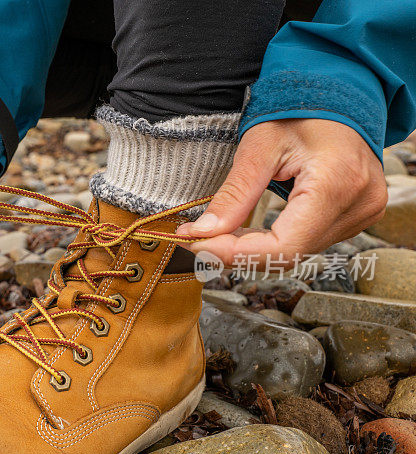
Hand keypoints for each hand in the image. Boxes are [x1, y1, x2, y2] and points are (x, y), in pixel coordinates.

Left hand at [177, 119, 386, 266]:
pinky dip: (273, 240)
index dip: (236, 254)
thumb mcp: (259, 147)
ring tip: (219, 232)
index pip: (283, 247)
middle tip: (196, 238)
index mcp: (337, 183)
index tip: (195, 243)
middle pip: (289, 254)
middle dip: (237, 252)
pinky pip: (308, 242)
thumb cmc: (300, 109)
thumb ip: (234, 194)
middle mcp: (357, 205)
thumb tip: (204, 232)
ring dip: (253, 249)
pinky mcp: (357, 216)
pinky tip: (249, 230)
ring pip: (297, 252)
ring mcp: (362, 213)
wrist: (340, 94)